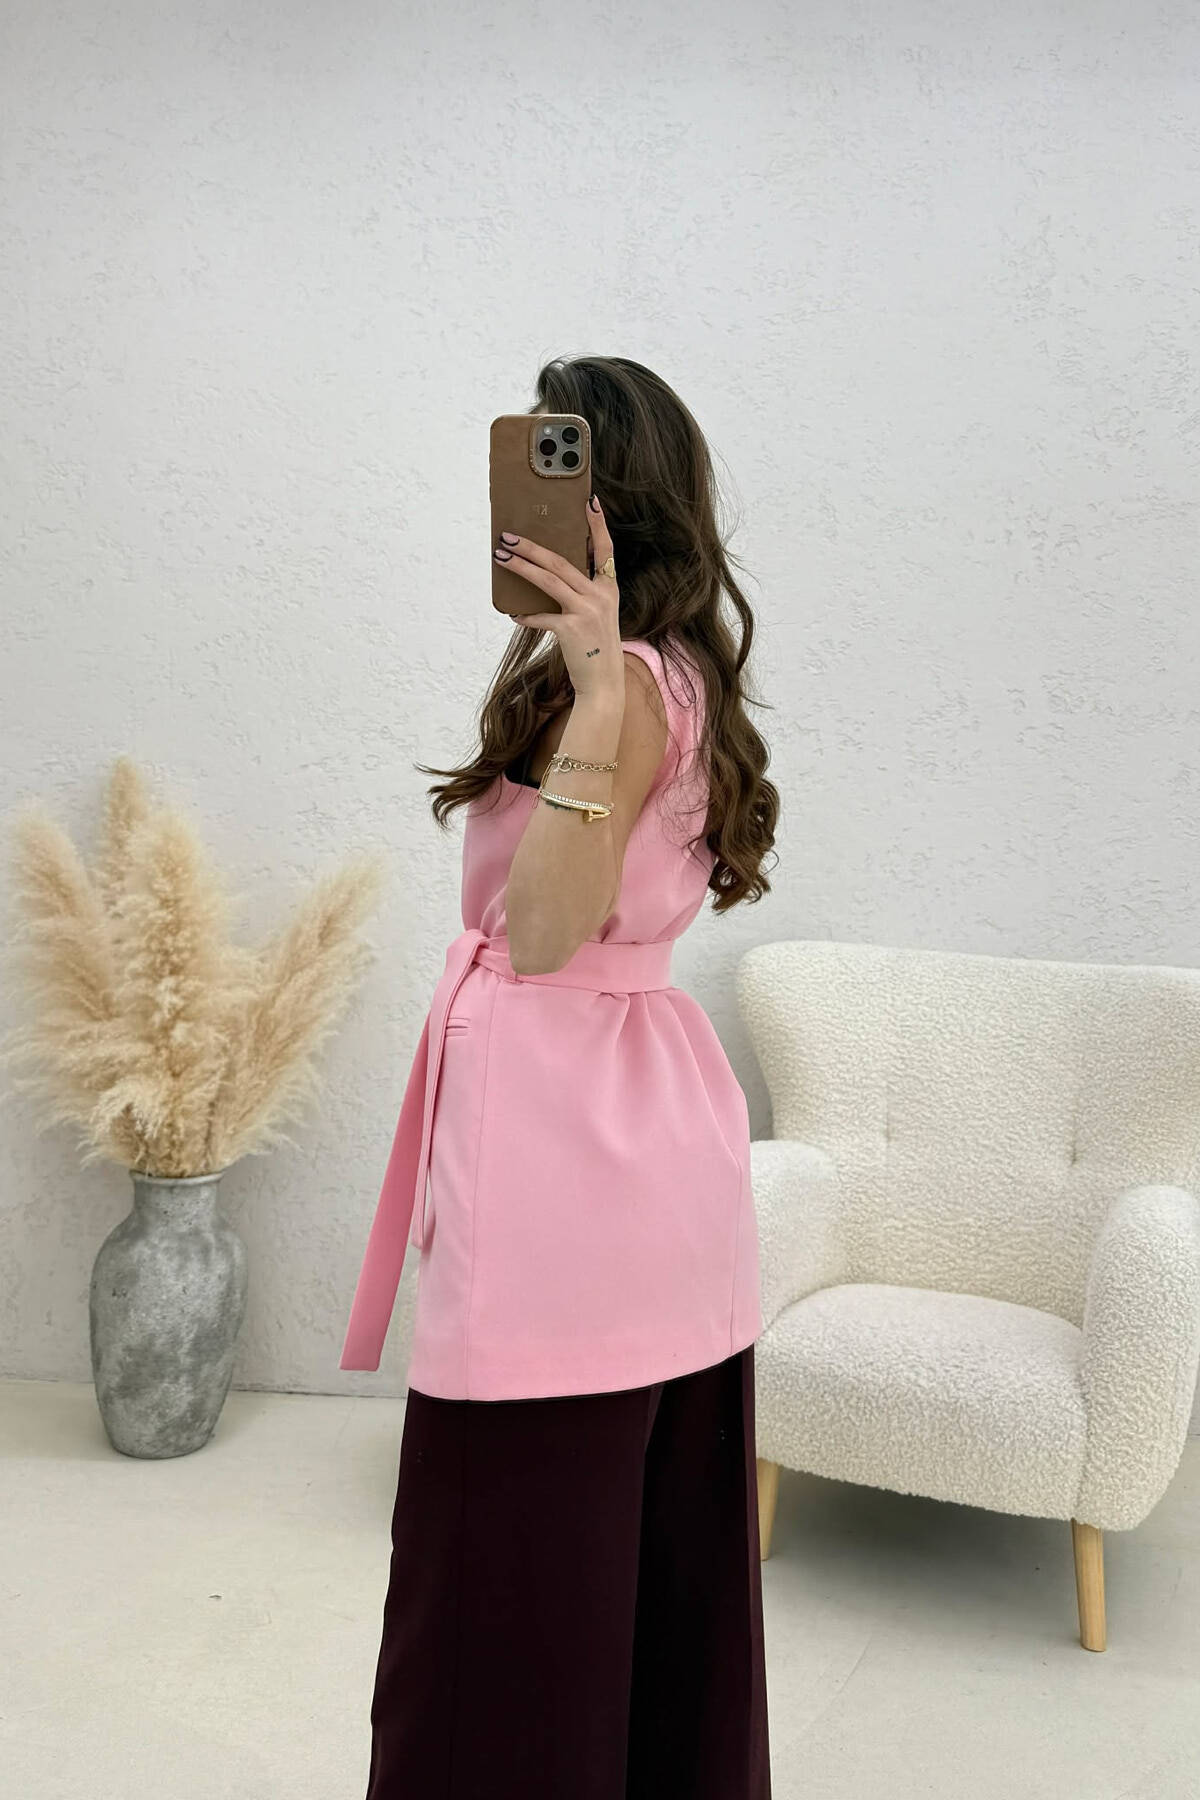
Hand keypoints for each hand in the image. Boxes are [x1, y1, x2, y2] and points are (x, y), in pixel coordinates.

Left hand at [493, 495, 622, 700]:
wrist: (603, 685)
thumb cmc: (595, 649)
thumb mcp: (596, 616)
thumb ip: (580, 594)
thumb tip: (546, 576)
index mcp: (608, 589)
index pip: (605, 549)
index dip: (598, 525)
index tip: (589, 501)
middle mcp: (600, 596)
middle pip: (561, 561)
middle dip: (531, 547)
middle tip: (508, 536)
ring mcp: (587, 611)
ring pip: (548, 580)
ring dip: (521, 567)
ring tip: (500, 557)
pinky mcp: (571, 629)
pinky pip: (541, 616)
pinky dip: (525, 615)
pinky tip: (513, 613)